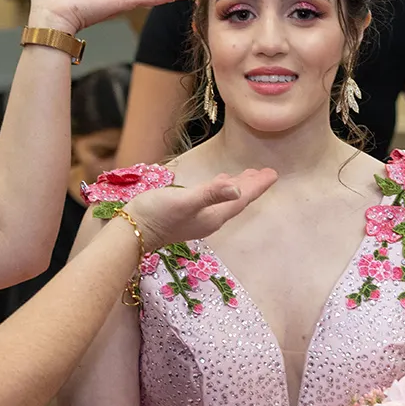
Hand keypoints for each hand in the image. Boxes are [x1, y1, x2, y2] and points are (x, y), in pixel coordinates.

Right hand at [123, 168, 277, 249]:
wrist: (131, 232)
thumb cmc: (157, 213)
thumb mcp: (185, 200)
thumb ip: (211, 193)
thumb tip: (237, 188)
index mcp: (214, 216)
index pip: (242, 199)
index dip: (257, 186)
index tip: (273, 174)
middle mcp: (210, 219)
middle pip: (237, 202)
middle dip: (251, 187)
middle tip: (266, 173)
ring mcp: (198, 219)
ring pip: (225, 202)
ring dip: (237, 189)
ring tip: (247, 176)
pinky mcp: (186, 216)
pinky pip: (213, 201)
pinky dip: (221, 191)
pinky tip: (218, 185)